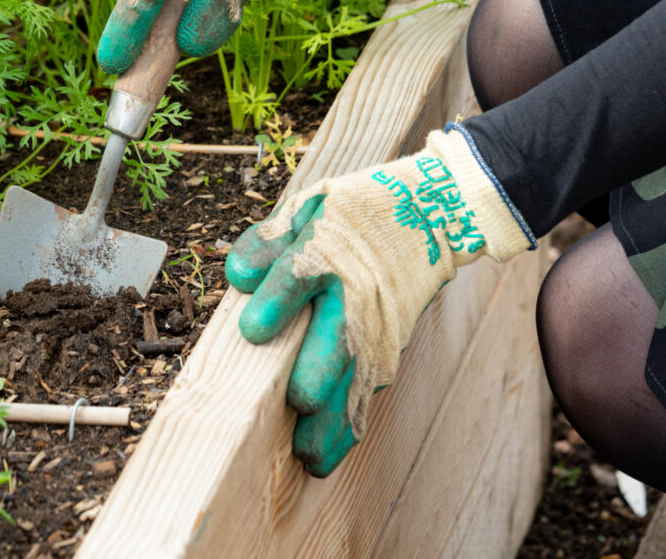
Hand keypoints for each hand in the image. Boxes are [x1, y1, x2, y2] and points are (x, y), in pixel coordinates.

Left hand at [225, 124, 535, 474]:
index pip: (298, 276)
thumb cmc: (351, 215)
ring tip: (307, 455)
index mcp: (326, 250)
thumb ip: (269, 241)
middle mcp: (355, 293)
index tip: (251, 331)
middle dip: (320, 371)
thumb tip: (238, 275)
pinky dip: (349, 427)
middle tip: (298, 401)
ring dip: (334, 418)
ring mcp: (377, 325)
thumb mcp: (308, 208)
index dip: (276, 303)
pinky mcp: (388, 348)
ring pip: (356, 378)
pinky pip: (367, 393)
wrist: (427, 214)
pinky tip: (325, 457)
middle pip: (339, 336)